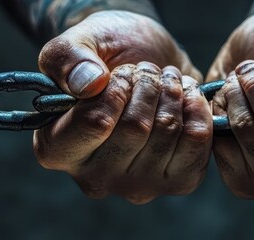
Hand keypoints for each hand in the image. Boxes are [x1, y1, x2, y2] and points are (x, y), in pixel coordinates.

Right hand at [34, 11, 210, 203]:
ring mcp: (137, 186)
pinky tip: (184, 95)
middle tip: (145, 71)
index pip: (93, 124)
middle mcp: (94, 178)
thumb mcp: (77, 42)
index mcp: (56, 148)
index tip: (118, 74)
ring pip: (167, 131)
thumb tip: (90, 84)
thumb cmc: (103, 56)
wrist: (144, 62)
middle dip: (147, 84)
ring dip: (171, 91)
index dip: (115, 90)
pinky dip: (196, 107)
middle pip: (136, 128)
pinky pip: (198, 141)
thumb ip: (67, 58)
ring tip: (163, 79)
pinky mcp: (176, 182)